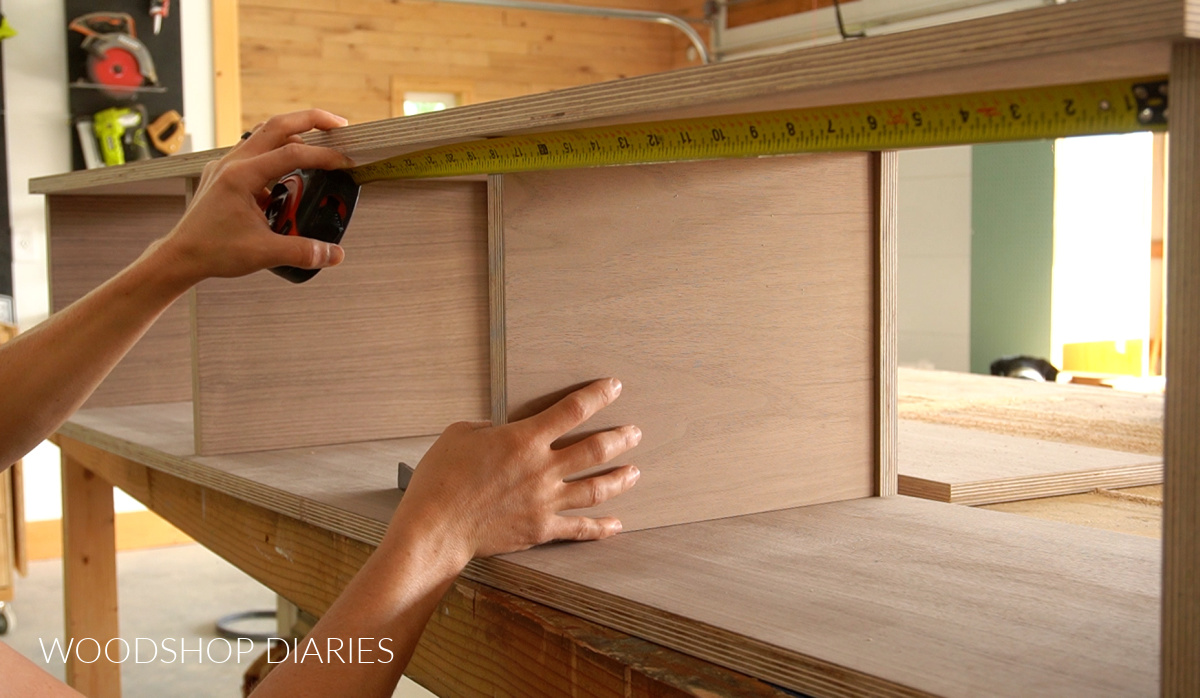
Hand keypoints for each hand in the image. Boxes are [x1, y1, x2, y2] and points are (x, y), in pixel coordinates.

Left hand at [146, 109, 354, 286]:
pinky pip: (255, 153)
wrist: (180, 256)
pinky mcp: (225, 175)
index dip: (323, 156)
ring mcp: (226, 166)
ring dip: (294, 136)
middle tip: (339, 126)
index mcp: (240, 176)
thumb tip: (333, 252)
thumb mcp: (263, 253)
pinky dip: (277, 156)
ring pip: (264, 135)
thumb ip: (303, 252)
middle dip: (311, 121)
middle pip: (277, 126)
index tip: (344, 162)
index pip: (291, 154)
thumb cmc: (210, 251)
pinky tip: (289, 178)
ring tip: (318, 147)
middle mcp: (232, 163)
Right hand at [395, 378, 641, 562]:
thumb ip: (488, 428)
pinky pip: (579, 529)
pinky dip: (601, 528)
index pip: (572, 410)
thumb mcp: (460, 435)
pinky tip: (616, 525)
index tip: (615, 387)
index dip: (598, 395)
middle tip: (635, 432)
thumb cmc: (440, 479)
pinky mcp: (540, 529)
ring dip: (620, 479)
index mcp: (524, 439)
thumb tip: (501, 430)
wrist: (435, 528)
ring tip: (635, 472)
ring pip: (596, 489)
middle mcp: (542, 469)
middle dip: (620, 438)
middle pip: (595, 449)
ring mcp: (545, 502)